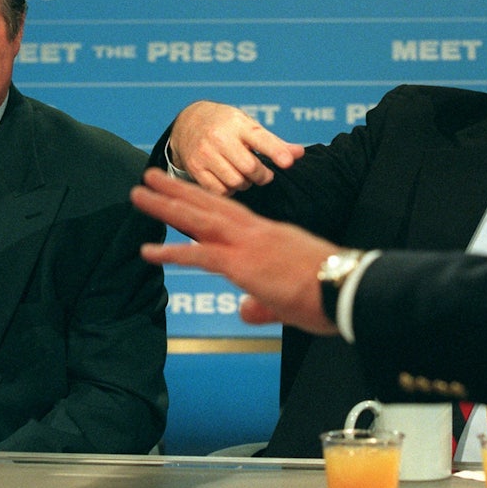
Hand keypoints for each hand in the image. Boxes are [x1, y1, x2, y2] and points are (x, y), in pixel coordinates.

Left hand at [131, 167, 339, 333]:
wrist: (347, 288)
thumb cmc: (328, 292)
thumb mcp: (289, 297)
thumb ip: (262, 303)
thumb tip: (246, 312)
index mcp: (268, 235)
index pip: (229, 213)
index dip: (203, 201)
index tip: (182, 191)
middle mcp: (255, 233)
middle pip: (208, 205)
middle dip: (177, 189)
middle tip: (149, 176)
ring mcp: (248, 245)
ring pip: (199, 218)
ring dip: (166, 205)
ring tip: (139, 193)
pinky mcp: (243, 264)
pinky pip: (200, 255)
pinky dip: (172, 252)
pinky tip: (147, 251)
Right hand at [169, 101, 304, 194]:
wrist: (189, 122)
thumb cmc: (227, 126)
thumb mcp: (249, 127)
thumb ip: (274, 142)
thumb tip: (299, 154)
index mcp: (238, 124)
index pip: (261, 139)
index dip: (276, 152)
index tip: (287, 163)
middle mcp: (219, 137)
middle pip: (250, 168)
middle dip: (261, 175)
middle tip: (263, 174)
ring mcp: (205, 153)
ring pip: (235, 182)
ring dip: (245, 183)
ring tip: (243, 174)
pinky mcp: (195, 168)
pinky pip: (220, 190)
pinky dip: (229, 190)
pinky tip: (228, 180)